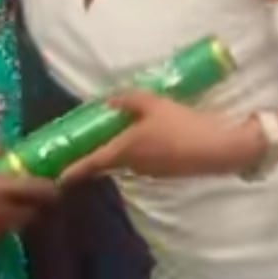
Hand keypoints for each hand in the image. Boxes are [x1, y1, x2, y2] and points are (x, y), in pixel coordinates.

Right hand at [0, 143, 59, 253]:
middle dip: (33, 206)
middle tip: (28, 198)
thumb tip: (1, 151)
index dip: (50, 190)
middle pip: (32, 213)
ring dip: (15, 218)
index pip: (41, 191)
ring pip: (15, 226)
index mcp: (5, 189)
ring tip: (3, 210)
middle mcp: (6, 213)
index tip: (52, 186)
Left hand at [60, 92, 261, 182]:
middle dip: (97, 156)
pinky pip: (144, 160)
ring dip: (119, 152)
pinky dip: (138, 151)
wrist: (219, 149)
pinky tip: (146, 137)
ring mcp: (151, 171)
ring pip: (128, 161)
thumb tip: (108, 100)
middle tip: (86, 146)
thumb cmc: (182, 125)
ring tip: (116, 135)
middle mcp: (134, 165)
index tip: (58, 178)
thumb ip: (128, 100)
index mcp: (125, 150)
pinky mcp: (168, 171)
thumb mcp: (154, 104)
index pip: (93, 162)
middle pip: (110, 162)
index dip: (74, 170)